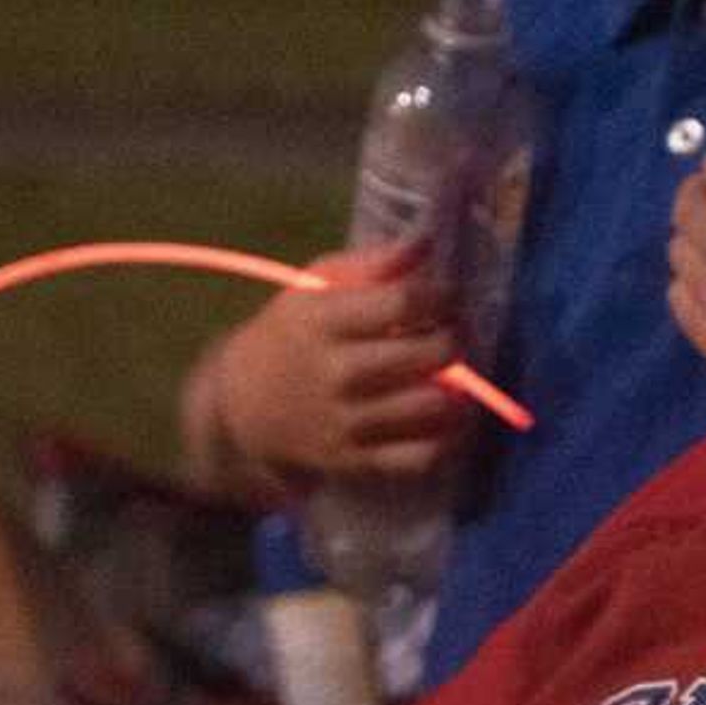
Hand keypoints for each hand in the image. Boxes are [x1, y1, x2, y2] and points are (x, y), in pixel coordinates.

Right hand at [195, 240, 465, 489]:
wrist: (244, 404)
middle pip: (430, 353)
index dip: (441, 294)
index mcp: (323, 320)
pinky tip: (448, 415)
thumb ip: (372, 263)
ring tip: (457, 372)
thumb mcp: (314, 285)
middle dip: (457, 337)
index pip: (404, 301)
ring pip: (434, 406)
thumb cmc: (292, 333)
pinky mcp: (357, 461)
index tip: (444, 295)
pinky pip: (422, 456)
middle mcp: (337, 373)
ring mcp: (348, 422)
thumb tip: (427, 243)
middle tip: (455, 332)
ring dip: (461, 387)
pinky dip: (448, 437)